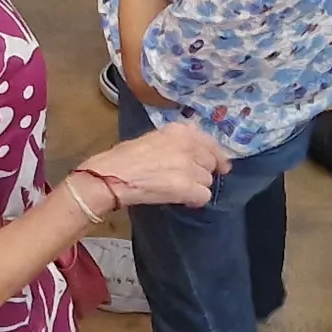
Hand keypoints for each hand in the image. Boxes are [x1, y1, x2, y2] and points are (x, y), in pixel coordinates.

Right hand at [79, 121, 231, 209]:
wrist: (112, 175)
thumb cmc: (124, 157)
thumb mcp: (153, 138)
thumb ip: (175, 142)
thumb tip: (190, 153)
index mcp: (179, 130)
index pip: (209, 142)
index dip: (216, 155)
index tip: (219, 165)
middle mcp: (188, 144)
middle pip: (211, 162)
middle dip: (202, 172)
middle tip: (189, 181)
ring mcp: (189, 166)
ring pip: (207, 181)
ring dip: (196, 187)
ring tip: (179, 190)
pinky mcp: (187, 186)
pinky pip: (204, 196)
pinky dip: (195, 200)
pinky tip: (182, 200)